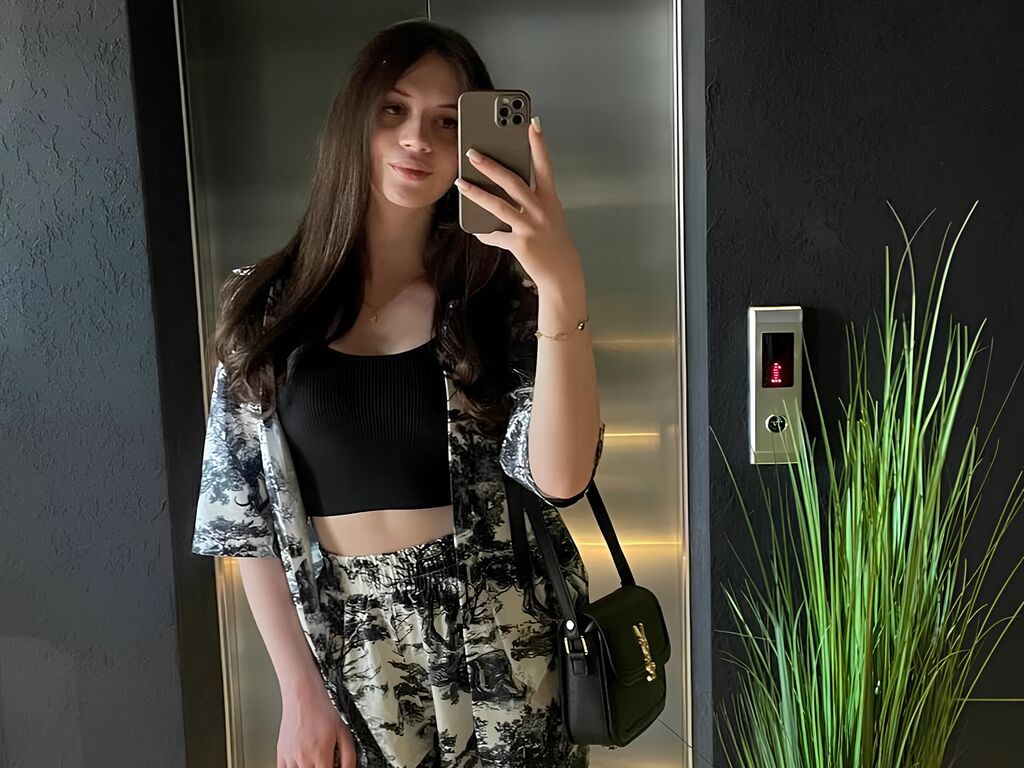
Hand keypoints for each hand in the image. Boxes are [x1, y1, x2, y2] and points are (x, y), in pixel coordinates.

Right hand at [277, 678, 355, 767]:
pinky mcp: (281, 753)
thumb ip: (349, 755)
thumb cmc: (322, 710)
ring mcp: (290, 757)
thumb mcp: (344, 731)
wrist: (303, 695)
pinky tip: (301, 764)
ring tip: (314, 762)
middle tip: (324, 763)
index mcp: (321, 753)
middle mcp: (304, 757)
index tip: (334, 767)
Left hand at [454, 116, 583, 292]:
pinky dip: (484, 233)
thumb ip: (531, 197)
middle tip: (472, 153)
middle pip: (513, 182)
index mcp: (549, 199)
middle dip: (491, 166)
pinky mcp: (521, 245)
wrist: (562, 272)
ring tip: (460, 183)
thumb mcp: (549, 214)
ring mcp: (530, 227)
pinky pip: (496, 236)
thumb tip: (504, 182)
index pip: (545, 166)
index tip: (531, 123)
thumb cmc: (553, 240)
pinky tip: (475, 229)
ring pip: (498, 206)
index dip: (538, 144)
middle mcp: (541, 210)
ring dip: (476, 193)